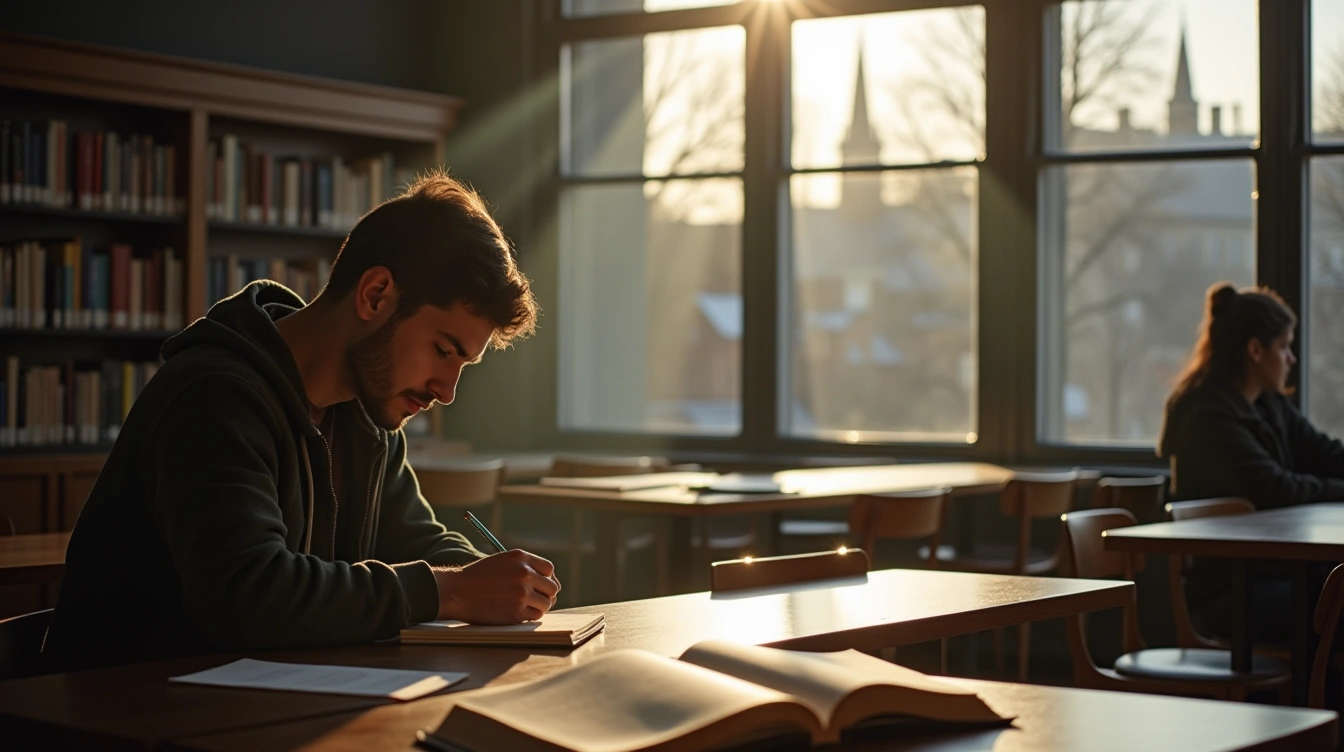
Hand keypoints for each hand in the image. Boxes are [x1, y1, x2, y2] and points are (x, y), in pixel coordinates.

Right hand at [433, 550, 560, 623]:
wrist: (457, 592)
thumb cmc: (479, 577)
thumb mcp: (503, 562)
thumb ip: (526, 568)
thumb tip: (551, 583)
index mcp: (521, 557)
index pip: (549, 569)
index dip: (546, 578)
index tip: (540, 586)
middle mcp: (524, 573)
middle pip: (552, 587)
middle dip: (546, 594)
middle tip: (535, 599)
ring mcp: (521, 593)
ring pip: (546, 603)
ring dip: (539, 607)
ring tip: (525, 606)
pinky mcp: (516, 611)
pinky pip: (535, 616)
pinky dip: (529, 616)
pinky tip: (517, 612)